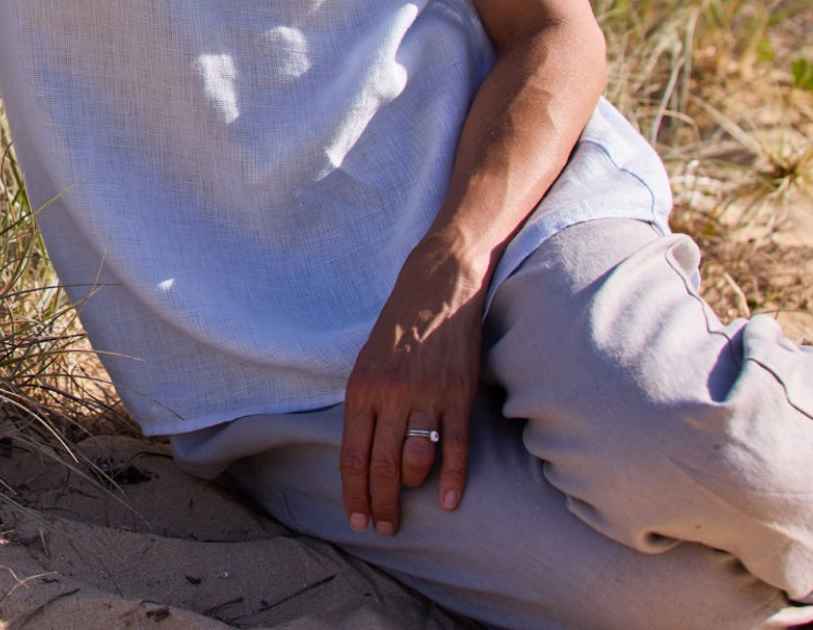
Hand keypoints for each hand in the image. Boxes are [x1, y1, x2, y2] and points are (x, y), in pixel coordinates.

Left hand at [338, 233, 486, 534]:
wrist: (438, 285)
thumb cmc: (399, 324)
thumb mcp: (367, 360)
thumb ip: (363, 405)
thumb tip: (358, 454)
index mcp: (362, 387)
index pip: (352, 456)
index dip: (354, 494)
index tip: (357, 520)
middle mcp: (391, 394)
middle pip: (382, 466)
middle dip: (381, 504)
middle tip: (385, 528)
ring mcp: (427, 394)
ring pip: (417, 461)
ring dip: (412, 491)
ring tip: (410, 507)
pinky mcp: (459, 392)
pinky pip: (454, 445)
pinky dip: (452, 478)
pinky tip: (448, 501)